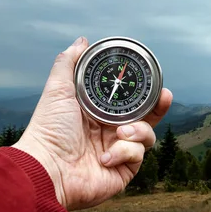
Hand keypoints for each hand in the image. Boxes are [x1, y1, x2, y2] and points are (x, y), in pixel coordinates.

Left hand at [12, 36, 172, 210]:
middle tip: (164, 96)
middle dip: (159, 107)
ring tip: (121, 132)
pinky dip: (124, 152)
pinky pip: (137, 155)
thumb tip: (82, 41)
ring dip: (139, 131)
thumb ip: (69, 63)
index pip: (129, 100)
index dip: (144, 91)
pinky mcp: (123, 171)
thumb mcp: (58, 90)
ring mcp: (118, 152)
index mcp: (99, 114)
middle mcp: (111, 132)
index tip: (154, 80)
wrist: (46, 169)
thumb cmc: (49, 130)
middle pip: (147, 117)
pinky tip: (106, 157)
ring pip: (147, 136)